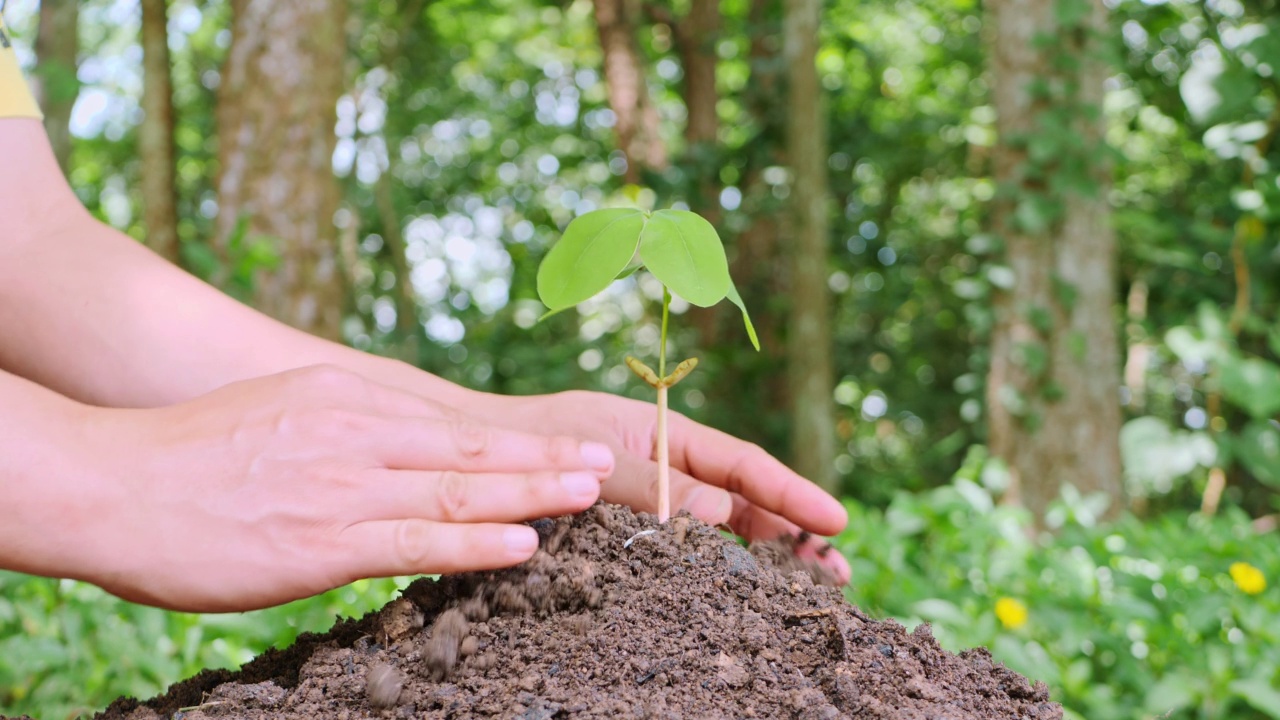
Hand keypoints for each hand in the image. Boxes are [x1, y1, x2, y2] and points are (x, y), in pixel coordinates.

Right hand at [71, 365, 614, 611]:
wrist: (111, 483)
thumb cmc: (192, 454)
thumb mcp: (284, 409)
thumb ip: (349, 425)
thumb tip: (404, 448)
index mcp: (348, 399)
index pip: (454, 426)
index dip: (521, 443)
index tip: (571, 449)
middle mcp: (356, 433)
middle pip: (472, 452)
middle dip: (546, 462)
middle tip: (607, 468)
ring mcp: (341, 487)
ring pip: (458, 492)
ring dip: (532, 495)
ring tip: (590, 497)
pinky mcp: (319, 543)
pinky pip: (414, 543)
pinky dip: (475, 544)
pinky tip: (523, 545)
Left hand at [484, 390, 850, 583]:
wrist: (477, 459)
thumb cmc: (531, 442)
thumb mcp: (593, 459)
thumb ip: (651, 484)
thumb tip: (721, 512)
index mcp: (665, 435)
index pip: (741, 464)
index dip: (790, 493)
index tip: (834, 520)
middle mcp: (667, 469)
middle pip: (745, 501)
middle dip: (794, 533)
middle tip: (838, 572)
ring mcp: (652, 504)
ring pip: (722, 531)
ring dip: (766, 556)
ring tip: (811, 588)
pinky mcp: (631, 535)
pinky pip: (682, 553)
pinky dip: (716, 570)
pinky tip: (740, 594)